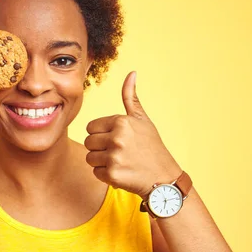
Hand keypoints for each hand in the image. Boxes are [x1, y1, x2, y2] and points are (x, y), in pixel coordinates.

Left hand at [84, 71, 181, 198]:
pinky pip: (95, 172)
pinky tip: (121, 172)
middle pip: (88, 142)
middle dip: (100, 148)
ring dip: (101, 162)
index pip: (91, 127)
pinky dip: (106, 174)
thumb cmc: (151, 147)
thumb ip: (131, 98)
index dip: (102, 134)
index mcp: (121, 122)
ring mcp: (114, 157)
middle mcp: (117, 138)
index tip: (117, 139)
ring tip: (120, 161)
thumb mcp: (142, 119)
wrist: (163, 178)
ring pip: (90, 157)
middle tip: (119, 152)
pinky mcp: (112, 175)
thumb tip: (132, 73)